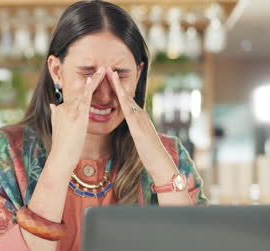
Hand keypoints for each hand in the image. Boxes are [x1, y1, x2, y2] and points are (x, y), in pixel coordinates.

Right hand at [49, 67, 106, 167]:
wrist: (60, 157)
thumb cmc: (61, 146)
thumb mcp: (56, 126)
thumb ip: (55, 114)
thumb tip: (52, 105)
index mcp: (61, 109)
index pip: (75, 96)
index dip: (85, 87)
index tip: (93, 78)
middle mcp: (65, 107)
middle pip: (80, 90)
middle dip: (92, 80)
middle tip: (102, 67)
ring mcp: (71, 111)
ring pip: (84, 91)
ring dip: (95, 79)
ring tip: (103, 68)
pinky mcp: (78, 116)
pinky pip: (85, 99)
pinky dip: (90, 88)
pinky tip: (95, 79)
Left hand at [105, 67, 177, 183]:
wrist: (160, 162)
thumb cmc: (148, 152)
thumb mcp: (138, 137)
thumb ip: (134, 128)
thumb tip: (130, 124)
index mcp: (138, 117)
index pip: (126, 99)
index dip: (119, 88)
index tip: (111, 77)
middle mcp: (140, 115)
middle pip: (126, 95)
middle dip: (118, 82)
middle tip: (109, 68)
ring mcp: (140, 120)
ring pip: (128, 99)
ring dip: (120, 86)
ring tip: (111, 73)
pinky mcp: (139, 127)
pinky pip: (129, 111)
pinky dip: (123, 100)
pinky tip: (118, 93)